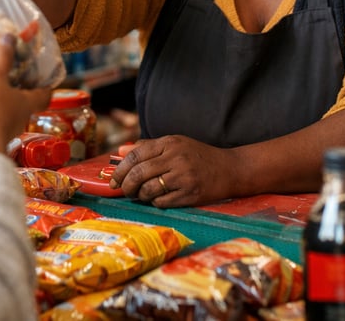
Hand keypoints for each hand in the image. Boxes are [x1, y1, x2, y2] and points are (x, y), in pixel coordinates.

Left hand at [108, 135, 235, 207]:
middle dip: (126, 185)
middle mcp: (176, 158)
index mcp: (170, 143)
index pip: (136, 155)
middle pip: (139, 173)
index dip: (120, 169)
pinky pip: (162, 202)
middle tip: (124, 190)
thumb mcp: (175, 144)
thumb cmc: (198, 156)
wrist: (230, 169)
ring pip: (148, 190)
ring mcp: (184, 177)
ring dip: (140, 195)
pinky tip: (160, 198)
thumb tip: (120, 152)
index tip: (114, 179)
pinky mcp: (190, 194)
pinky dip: (155, 202)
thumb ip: (148, 147)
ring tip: (143, 194)